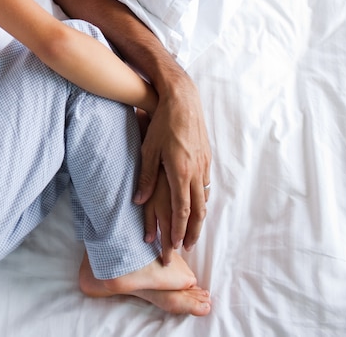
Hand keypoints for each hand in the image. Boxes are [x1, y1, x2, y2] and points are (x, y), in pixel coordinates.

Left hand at [134, 69, 210, 257]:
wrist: (183, 99)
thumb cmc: (162, 123)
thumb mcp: (148, 150)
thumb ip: (146, 177)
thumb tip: (138, 201)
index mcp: (181, 172)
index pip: (182, 210)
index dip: (179, 229)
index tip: (176, 245)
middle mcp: (196, 171)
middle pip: (198, 210)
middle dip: (193, 230)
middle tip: (188, 247)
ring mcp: (204, 163)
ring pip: (204, 197)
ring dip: (199, 216)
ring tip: (193, 229)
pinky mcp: (207, 155)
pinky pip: (206, 183)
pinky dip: (203, 197)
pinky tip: (198, 201)